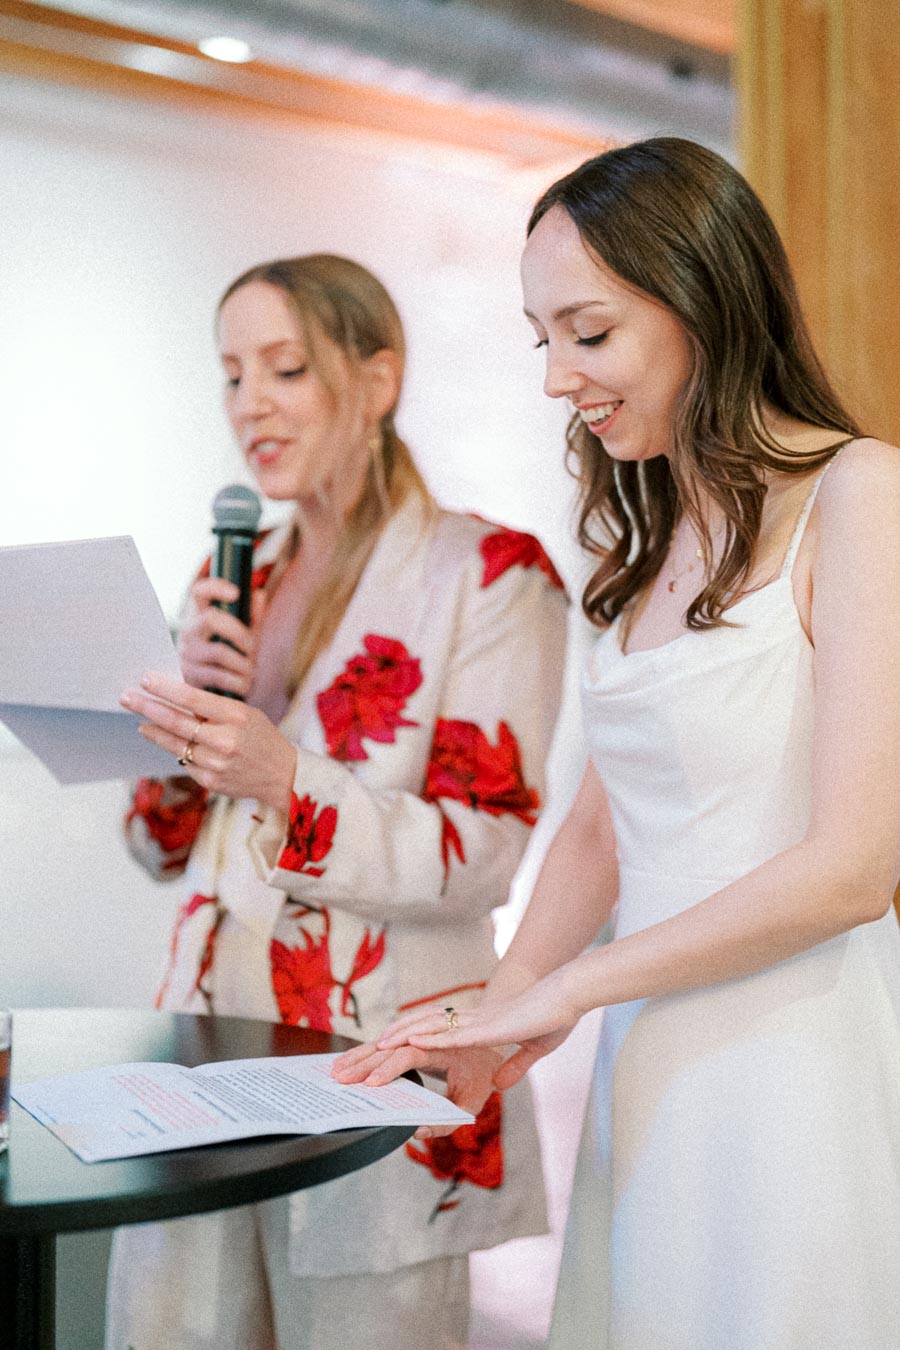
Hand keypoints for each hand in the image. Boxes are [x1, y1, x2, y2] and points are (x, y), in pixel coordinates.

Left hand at [120, 672, 296, 813]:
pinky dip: (174, 750)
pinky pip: (184, 762)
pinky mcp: (210, 782)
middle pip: (176, 721)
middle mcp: (224, 740)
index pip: (192, 698)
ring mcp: (216, 764)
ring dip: (153, 731)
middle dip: (147, 707)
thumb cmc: (262, 738)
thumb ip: (214, 709)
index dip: (165, 688)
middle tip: (126, 697)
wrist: (283, 775)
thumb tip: (176, 698)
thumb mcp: (246, 715)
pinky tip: (167, 742)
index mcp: (236, 716)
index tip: (145, 680)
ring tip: (140, 722)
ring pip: (174, 744)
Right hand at [178, 577, 265, 696]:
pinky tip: (244, 684)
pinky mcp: (189, 677)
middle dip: (239, 632)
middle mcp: (188, 631)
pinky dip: (238, 681)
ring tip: (251, 671)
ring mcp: (186, 654)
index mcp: (199, 615)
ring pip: (219, 651)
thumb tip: (259, 594)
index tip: (235, 593)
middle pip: (210, 619)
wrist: (207, 694)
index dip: (215, 588)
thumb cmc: (228, 657)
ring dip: (243, 663)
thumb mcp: (241, 634)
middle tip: (251, 646)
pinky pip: (218, 676)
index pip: (199, 592)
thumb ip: (251, 615)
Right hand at [331, 1042, 503, 1138]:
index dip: (390, 1068)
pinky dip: (363, 1051)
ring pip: (382, 1040)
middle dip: (363, 1063)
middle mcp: (425, 1033)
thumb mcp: (471, 1102)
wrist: (490, 1042)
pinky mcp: (408, 1033)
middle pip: (389, 1045)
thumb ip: (447, 1121)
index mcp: (442, 1045)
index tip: (372, 1084)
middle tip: (341, 1080)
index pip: (410, 1054)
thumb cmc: (480, 1074)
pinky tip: (346, 1060)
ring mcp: (415, 1030)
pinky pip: (383, 1040)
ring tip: (335, 1070)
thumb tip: (416, 1132)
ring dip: (358, 1055)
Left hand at [372, 967, 582, 1088]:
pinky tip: (413, 1043)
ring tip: (379, 1047)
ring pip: (433, 1030)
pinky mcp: (491, 1027)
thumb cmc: (555, 1016)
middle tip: (371, 1051)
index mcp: (481, 1026)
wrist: (570, 994)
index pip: (436, 1034)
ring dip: (405, 1039)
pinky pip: (456, 1035)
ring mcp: (480, 1023)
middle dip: (395, 1041)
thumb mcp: (533, 1049)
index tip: (386, 1052)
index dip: (411, 1040)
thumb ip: (515, 1065)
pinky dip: (433, 1040)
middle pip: (425, 1030)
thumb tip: (501, 1083)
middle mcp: (473, 1021)